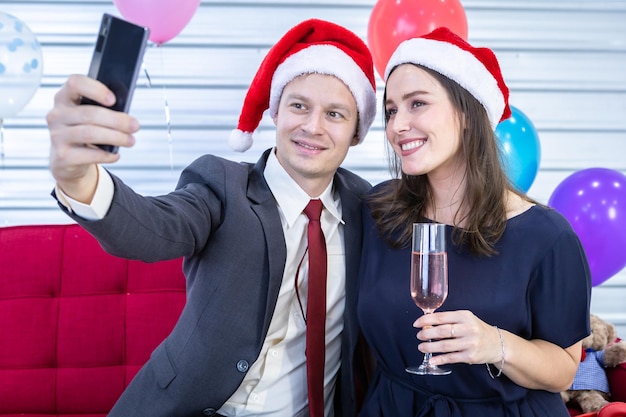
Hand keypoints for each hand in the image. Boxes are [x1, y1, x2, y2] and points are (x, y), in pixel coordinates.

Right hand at [47, 74, 139, 201]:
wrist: (67, 160)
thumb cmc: (84, 131)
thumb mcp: (90, 117)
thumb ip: (102, 110)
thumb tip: (127, 118)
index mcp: (64, 98)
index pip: (75, 83)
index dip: (96, 89)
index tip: (114, 99)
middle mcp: (57, 115)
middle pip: (89, 113)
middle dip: (117, 120)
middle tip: (134, 125)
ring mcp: (57, 136)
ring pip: (90, 133)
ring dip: (115, 137)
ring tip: (130, 140)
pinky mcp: (62, 156)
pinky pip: (90, 154)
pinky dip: (107, 154)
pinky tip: (115, 154)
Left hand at [413, 310, 503, 366]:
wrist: (497, 344)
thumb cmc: (476, 329)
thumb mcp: (465, 319)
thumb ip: (448, 320)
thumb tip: (426, 324)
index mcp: (464, 316)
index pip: (441, 317)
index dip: (426, 320)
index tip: (416, 324)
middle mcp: (468, 329)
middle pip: (442, 331)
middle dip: (426, 334)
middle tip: (419, 336)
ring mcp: (470, 343)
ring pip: (445, 346)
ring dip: (430, 347)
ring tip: (421, 347)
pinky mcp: (470, 356)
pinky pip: (451, 358)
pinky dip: (439, 359)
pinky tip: (431, 360)